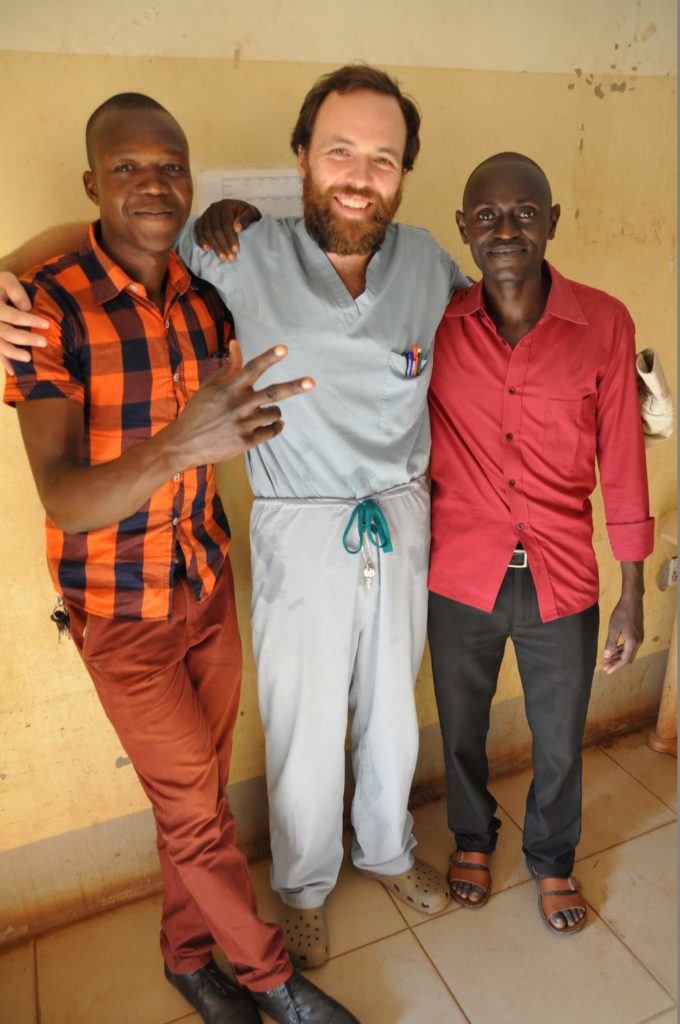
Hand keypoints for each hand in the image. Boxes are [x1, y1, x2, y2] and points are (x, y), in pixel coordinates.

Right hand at [0, 271, 49, 373]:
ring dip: (13, 354)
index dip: (29, 321)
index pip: (12, 316)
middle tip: (44, 343)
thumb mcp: (5, 279)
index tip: (47, 325)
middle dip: (25, 339)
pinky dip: (4, 362)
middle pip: (6, 333)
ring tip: (28, 359)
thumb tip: (27, 308)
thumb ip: (15, 290)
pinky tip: (13, 373)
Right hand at [170, 341, 313, 469]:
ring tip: (267, 413)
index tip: (284, 348)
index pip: (253, 369)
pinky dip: (276, 426)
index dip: (269, 357)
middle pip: (272, 393)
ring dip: (275, 412)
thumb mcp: (210, 386)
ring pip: (274, 413)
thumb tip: (236, 343)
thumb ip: (228, 366)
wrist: (185, 444)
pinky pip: (271, 432)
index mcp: (230, 388)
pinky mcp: (246, 442)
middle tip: (312, 382)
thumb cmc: (198, 411)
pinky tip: (274, 424)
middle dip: (294, 387)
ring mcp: (243, 424)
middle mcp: (239, 405)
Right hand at [195, 200, 261, 260]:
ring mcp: (206, 214)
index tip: (236, 250)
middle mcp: (214, 208)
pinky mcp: (201, 220)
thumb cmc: (246, 214)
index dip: (231, 238)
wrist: (240, 212)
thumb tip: (237, 228)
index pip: (226, 224)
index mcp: (226, 205)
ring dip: (215, 246)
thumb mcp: (251, 213)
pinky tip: (207, 249)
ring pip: (207, 232)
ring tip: (223, 257)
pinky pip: (198, 231)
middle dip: (223, 245)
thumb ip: (245, 219)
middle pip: (216, 230)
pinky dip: (201, 240)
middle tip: (230, 257)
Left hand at [602, 580, 643, 673]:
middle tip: (605, 667)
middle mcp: (638, 642)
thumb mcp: (613, 628)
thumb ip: (610, 643)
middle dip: (616, 663)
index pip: (624, 659)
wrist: (632, 601)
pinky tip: (614, 650)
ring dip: (618, 657)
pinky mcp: (637, 634)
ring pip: (629, 652)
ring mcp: (639, 638)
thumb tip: (607, 656)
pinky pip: (630, 647)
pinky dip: (622, 650)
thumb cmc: (621, 613)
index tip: (607, 670)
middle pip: (627, 658)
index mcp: (632, 642)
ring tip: (607, 660)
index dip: (615, 666)